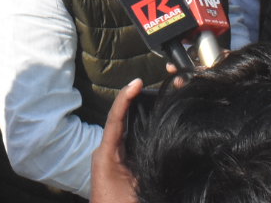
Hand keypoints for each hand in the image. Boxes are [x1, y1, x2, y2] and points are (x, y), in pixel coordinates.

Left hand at [89, 78, 142, 202]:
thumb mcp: (134, 187)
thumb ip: (146, 166)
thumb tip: (164, 150)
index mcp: (106, 154)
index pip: (115, 118)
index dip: (125, 98)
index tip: (137, 82)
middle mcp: (107, 151)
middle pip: (120, 118)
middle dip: (132, 99)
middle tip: (149, 84)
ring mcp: (111, 157)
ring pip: (125, 128)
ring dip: (137, 112)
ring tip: (153, 96)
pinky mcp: (118, 164)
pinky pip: (128, 140)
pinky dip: (138, 128)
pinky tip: (152, 121)